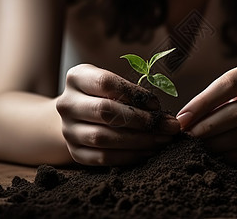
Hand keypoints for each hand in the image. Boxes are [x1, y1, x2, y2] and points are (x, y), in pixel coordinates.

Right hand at [56, 64, 179, 165]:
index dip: (134, 94)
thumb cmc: (104, 96)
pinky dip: (129, 156)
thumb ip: (131, 91)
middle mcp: (67, 103)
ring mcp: (68, 129)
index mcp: (76, 78)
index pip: (106, 83)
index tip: (157, 105)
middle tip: (169, 126)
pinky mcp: (75, 152)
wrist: (77, 117)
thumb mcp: (112, 83)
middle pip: (105, 111)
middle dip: (142, 120)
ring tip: (163, 140)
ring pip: (104, 137)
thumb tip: (159, 110)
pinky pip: (102, 158)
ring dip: (139, 140)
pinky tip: (148, 151)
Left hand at [176, 64, 236, 163]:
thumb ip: (204, 102)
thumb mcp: (220, 91)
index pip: (228, 85)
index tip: (182, 119)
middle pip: (236, 113)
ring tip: (195, 147)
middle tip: (187, 137)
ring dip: (214, 144)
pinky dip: (228, 156)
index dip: (202, 103)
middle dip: (206, 127)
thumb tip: (181, 122)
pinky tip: (212, 156)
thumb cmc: (230, 99)